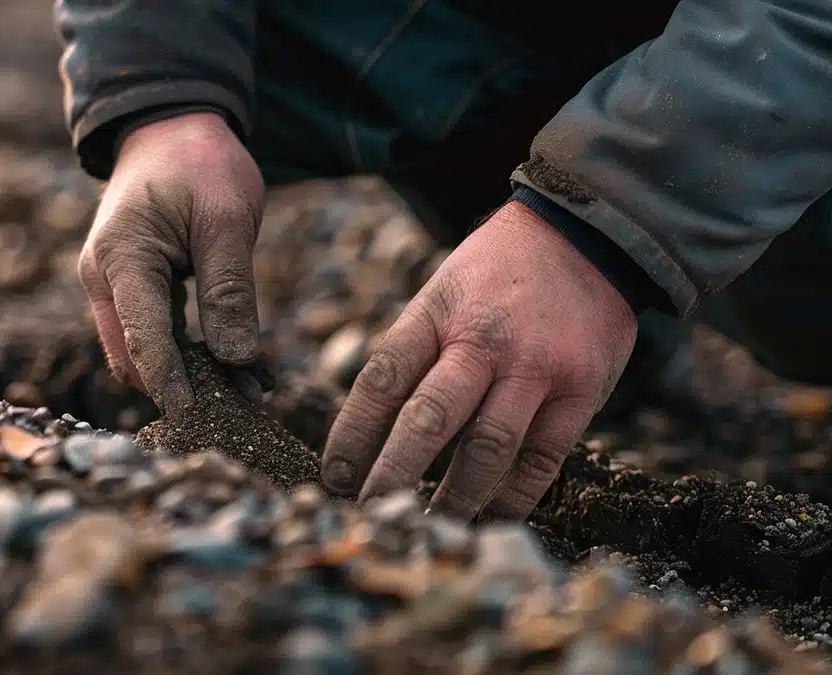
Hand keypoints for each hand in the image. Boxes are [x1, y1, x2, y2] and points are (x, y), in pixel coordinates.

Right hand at [78, 112, 265, 412]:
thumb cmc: (199, 163)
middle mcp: (105, 279)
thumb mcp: (227, 219)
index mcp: (121, 260)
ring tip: (253, 392)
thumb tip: (237, 360)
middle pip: (136, 356)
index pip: (142, 340)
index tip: (200, 421)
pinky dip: (192, 352)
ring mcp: (114, 285)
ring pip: (146, 350)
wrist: (172, 127)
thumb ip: (229, 290)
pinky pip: (156, 332)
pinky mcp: (133, 288)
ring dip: (192, 374)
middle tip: (243, 413)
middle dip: (184, 388)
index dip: (171, 385)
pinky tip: (239, 367)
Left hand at [320, 202, 637, 520]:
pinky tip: (489, 517)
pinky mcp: (580, 391)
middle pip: (428, 418)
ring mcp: (535, 367)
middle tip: (371, 514)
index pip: (382, 379)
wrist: (587, 234)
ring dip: (454, 497)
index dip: (353, 434)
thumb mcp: (442, 289)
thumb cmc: (497, 274)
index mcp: (437, 312)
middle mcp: (483, 341)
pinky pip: (542, 459)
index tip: (335, 477)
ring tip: (431, 528)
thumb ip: (415, 351)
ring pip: (487, 447)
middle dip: (393, 473)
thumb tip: (374, 430)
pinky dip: (513, 497)